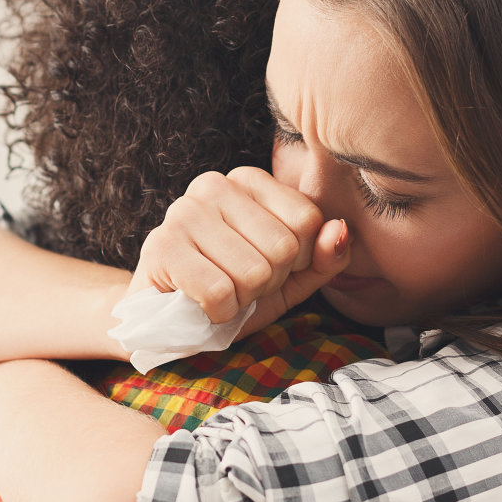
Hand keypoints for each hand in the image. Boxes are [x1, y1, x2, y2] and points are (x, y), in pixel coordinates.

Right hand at [128, 166, 350, 335]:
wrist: (162, 321)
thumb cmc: (230, 291)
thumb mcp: (289, 278)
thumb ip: (324, 257)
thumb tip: (341, 230)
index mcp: (249, 180)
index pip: (309, 220)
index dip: (296, 262)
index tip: (266, 268)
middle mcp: (214, 184)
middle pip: (284, 247)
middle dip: (267, 283)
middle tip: (237, 284)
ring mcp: (183, 212)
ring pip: (254, 272)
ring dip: (241, 300)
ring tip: (217, 292)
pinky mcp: (160, 247)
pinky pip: (220, 292)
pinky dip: (218, 314)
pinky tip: (200, 304)